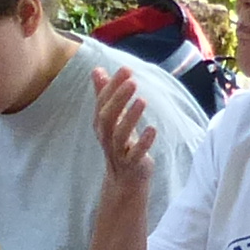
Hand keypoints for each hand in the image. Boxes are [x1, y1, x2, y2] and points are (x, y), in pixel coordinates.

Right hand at [92, 62, 154, 194]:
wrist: (125, 180)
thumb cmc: (120, 144)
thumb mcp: (112, 118)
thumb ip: (104, 94)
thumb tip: (97, 70)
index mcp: (101, 124)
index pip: (103, 103)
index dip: (112, 86)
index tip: (126, 69)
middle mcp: (106, 137)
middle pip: (107, 117)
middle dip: (118, 99)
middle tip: (132, 81)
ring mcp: (118, 152)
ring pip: (119, 135)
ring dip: (130, 117)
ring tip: (142, 100)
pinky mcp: (131, 165)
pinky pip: (135, 154)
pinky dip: (143, 142)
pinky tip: (152, 129)